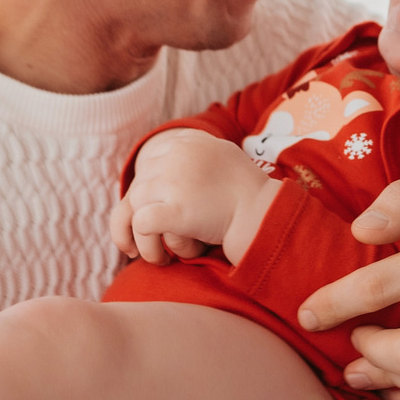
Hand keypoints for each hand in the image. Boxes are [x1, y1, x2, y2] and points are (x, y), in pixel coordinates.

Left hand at [110, 130, 272, 264]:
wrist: (264, 214)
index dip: (148, 196)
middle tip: (150, 242)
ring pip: (134, 208)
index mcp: (185, 142)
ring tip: (159, 256)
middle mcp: (174, 156)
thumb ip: (192, 156)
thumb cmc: (248, 192)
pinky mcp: (174, 210)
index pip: (147, 167)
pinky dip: (147, 245)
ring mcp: (172, 181)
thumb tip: (165, 165)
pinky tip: (163, 257)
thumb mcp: (220, 156)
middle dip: (141, 217)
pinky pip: (141, 226)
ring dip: (144, 237)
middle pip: (138, 188)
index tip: (154, 216)